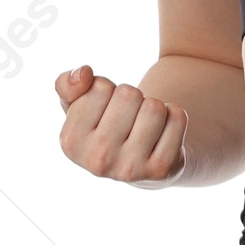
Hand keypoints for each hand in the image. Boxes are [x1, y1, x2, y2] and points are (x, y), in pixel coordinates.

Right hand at [55, 63, 185, 181]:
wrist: (138, 162)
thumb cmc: (103, 127)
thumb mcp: (77, 105)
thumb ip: (67, 84)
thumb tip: (83, 74)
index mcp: (71, 141)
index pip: (100, 86)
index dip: (106, 89)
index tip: (104, 109)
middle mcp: (97, 160)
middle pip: (129, 94)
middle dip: (131, 97)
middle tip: (127, 117)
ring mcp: (130, 169)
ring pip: (154, 107)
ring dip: (153, 106)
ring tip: (144, 124)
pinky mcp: (161, 170)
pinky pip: (177, 118)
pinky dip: (174, 116)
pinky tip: (162, 133)